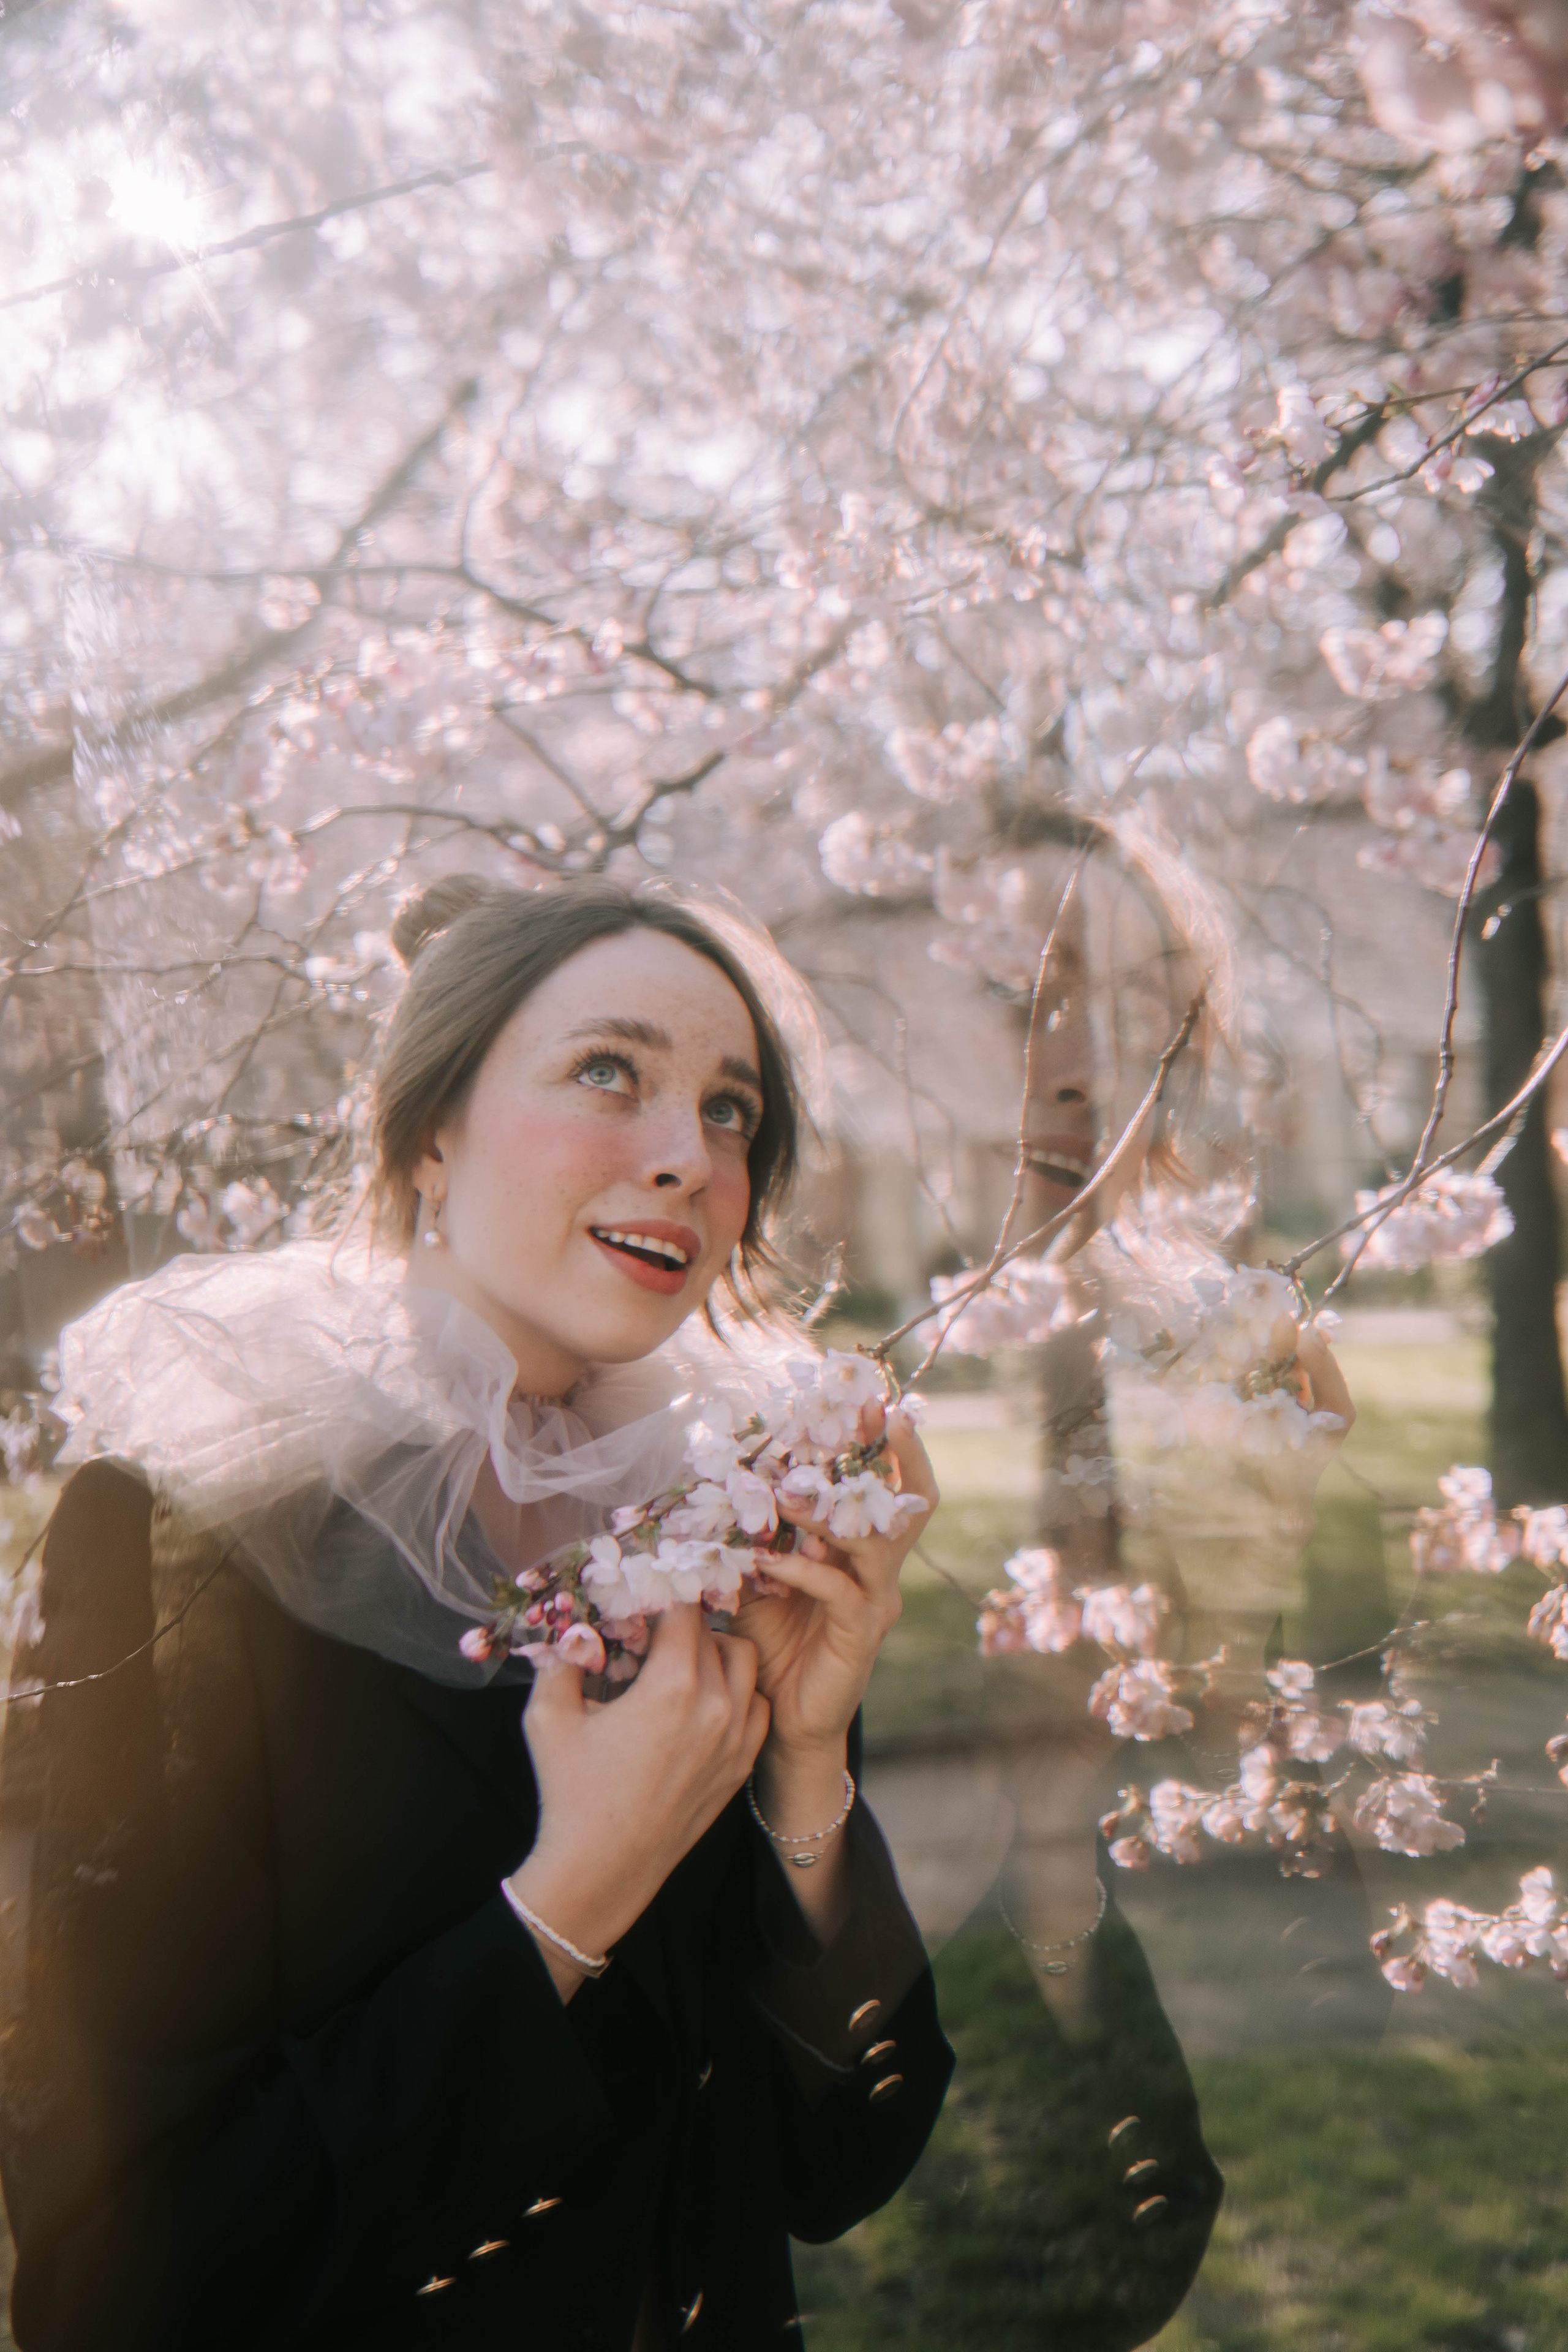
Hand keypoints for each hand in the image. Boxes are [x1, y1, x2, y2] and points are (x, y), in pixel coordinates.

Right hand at [507, 1604, 768, 1997]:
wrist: (600, 1870)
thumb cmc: (570, 1793)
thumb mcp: (548, 1716)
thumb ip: (564, 1657)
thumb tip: (575, 1623)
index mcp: (670, 1687)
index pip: (684, 1608)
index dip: (663, 1592)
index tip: (645, 1591)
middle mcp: (715, 1706)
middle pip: (713, 1631)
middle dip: (682, 1622)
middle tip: (652, 1628)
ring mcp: (735, 1738)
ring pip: (745, 1662)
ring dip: (716, 1651)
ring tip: (679, 1661)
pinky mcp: (740, 1765)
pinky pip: (757, 1706)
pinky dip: (737, 1691)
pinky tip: (704, 1699)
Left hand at [729, 1400, 937, 1763]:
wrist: (783, 1720)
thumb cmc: (772, 1642)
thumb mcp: (759, 1578)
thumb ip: (756, 1536)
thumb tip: (721, 1484)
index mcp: (863, 1550)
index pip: (888, 1486)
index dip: (888, 1443)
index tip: (872, 1399)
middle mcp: (881, 1569)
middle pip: (910, 1503)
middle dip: (896, 1455)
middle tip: (877, 1413)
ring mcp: (877, 1600)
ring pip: (873, 1542)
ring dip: (830, 1513)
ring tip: (788, 1495)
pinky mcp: (861, 1633)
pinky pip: (838, 1590)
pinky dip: (802, 1570)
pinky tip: (767, 1563)